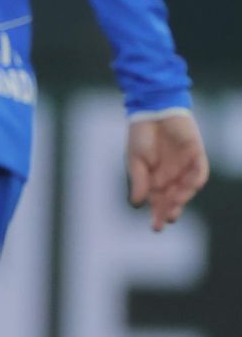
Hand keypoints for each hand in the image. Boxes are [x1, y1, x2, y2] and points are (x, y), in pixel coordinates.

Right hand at [127, 112, 208, 230]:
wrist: (152, 109)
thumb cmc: (140, 134)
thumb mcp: (135, 161)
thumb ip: (138, 181)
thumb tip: (137, 204)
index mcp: (155, 179)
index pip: (159, 202)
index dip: (158, 215)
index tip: (156, 227)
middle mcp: (172, 175)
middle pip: (175, 198)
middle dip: (171, 210)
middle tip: (168, 219)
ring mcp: (185, 165)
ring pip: (188, 187)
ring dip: (182, 197)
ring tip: (174, 204)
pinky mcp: (196, 153)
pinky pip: (200, 170)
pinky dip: (197, 179)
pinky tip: (191, 186)